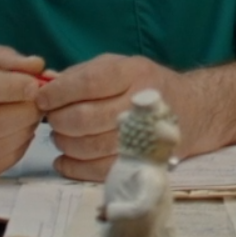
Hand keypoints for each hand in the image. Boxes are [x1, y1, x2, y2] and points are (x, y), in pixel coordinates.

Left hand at [38, 53, 187, 180]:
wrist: (193, 110)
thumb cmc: (146, 84)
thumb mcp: (120, 66)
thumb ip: (82, 74)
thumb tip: (46, 88)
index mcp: (133, 73)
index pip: (88, 83)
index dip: (58, 93)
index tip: (42, 99)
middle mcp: (140, 103)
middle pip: (85, 118)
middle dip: (59, 121)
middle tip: (52, 120)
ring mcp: (142, 136)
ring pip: (90, 147)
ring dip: (65, 144)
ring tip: (61, 137)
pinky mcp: (141, 162)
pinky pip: (99, 170)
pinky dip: (74, 168)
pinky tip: (65, 160)